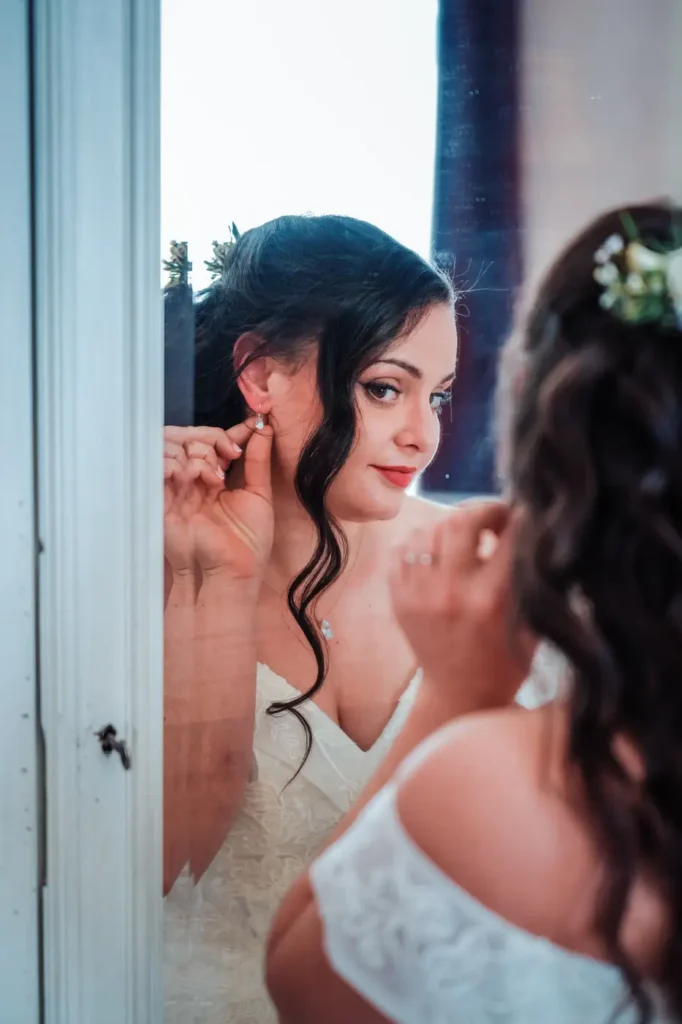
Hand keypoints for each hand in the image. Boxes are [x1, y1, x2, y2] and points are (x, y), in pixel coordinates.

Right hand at [164, 419, 273, 584]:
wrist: (233, 572)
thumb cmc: (248, 542)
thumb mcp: (259, 495)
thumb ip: (258, 461)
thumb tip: (265, 429)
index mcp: (214, 478)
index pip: (213, 441)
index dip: (230, 430)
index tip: (254, 425)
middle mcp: (192, 481)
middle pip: (189, 437)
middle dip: (212, 438)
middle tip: (231, 453)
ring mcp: (176, 489)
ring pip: (172, 446)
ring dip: (196, 453)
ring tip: (214, 475)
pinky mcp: (160, 501)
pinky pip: (158, 467)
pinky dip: (176, 464)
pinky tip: (194, 477)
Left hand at [390, 501, 534, 709]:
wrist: (461, 694)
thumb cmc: (507, 658)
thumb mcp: (531, 620)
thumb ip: (530, 575)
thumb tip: (537, 525)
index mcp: (491, 599)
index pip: (509, 534)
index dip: (522, 516)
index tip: (527, 514)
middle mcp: (451, 592)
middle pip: (460, 520)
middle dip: (483, 509)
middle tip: (495, 517)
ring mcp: (418, 595)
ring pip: (428, 530)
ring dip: (452, 525)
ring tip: (468, 535)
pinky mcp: (399, 599)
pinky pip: (403, 549)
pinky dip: (423, 541)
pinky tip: (441, 552)